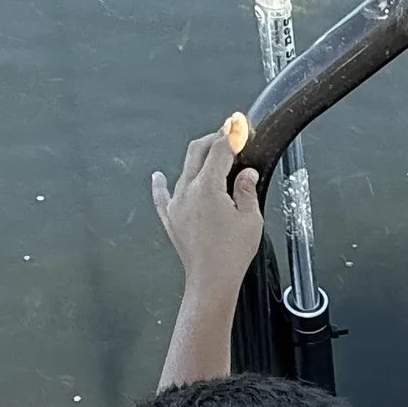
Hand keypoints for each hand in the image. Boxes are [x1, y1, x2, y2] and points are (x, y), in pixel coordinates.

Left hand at [153, 122, 263, 294]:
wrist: (211, 280)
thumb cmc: (231, 254)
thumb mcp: (250, 219)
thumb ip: (246, 190)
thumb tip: (246, 174)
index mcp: (208, 187)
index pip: (219, 150)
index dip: (231, 135)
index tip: (238, 126)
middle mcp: (187, 190)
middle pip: (196, 152)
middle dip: (212, 140)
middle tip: (227, 137)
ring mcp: (176, 204)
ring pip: (184, 170)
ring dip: (198, 160)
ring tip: (213, 160)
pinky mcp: (171, 218)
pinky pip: (162, 196)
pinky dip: (160, 184)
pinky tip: (157, 177)